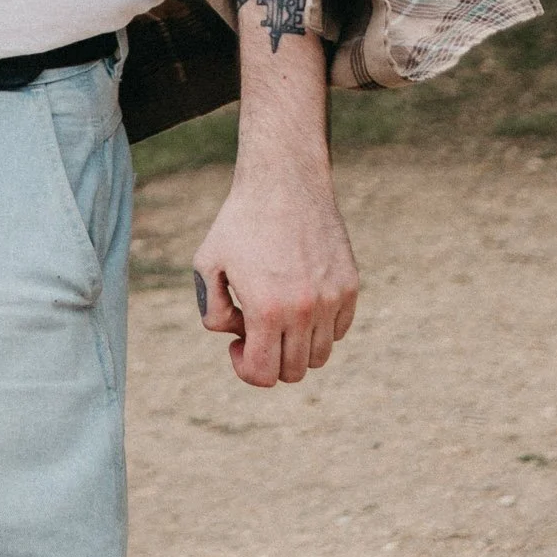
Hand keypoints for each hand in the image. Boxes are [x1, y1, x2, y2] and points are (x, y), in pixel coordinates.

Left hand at [192, 152, 358, 386]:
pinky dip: (319, 327)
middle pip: (293, 372)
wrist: (284, 182)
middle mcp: (305, 310)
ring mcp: (332, 300)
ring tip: (278, 314)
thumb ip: (211, 312)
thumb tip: (237, 337)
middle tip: (256, 326)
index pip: (263, 374)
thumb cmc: (240, 223)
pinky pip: (338, 330)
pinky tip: (300, 299)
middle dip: (271, 358)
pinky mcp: (350, 287)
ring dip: (296, 346)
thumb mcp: (207, 264)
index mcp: (268, 310)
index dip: (245, 368)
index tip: (238, 343)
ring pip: (319, 356)